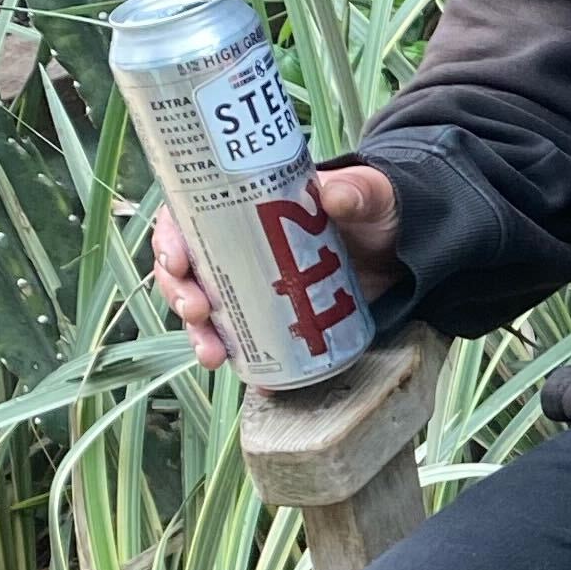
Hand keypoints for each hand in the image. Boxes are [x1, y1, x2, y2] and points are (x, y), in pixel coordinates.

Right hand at [153, 160, 399, 368]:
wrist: (401, 248)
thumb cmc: (374, 209)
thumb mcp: (369, 192)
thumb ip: (357, 190)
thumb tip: (334, 197)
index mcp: (242, 205)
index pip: (187, 218)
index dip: (169, 240)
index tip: (177, 261)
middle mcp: (236, 246)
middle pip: (187, 270)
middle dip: (180, 294)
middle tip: (198, 310)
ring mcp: (253, 284)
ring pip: (207, 309)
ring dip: (200, 334)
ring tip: (213, 353)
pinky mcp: (275, 316)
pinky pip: (248, 340)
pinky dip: (246, 361)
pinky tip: (254, 378)